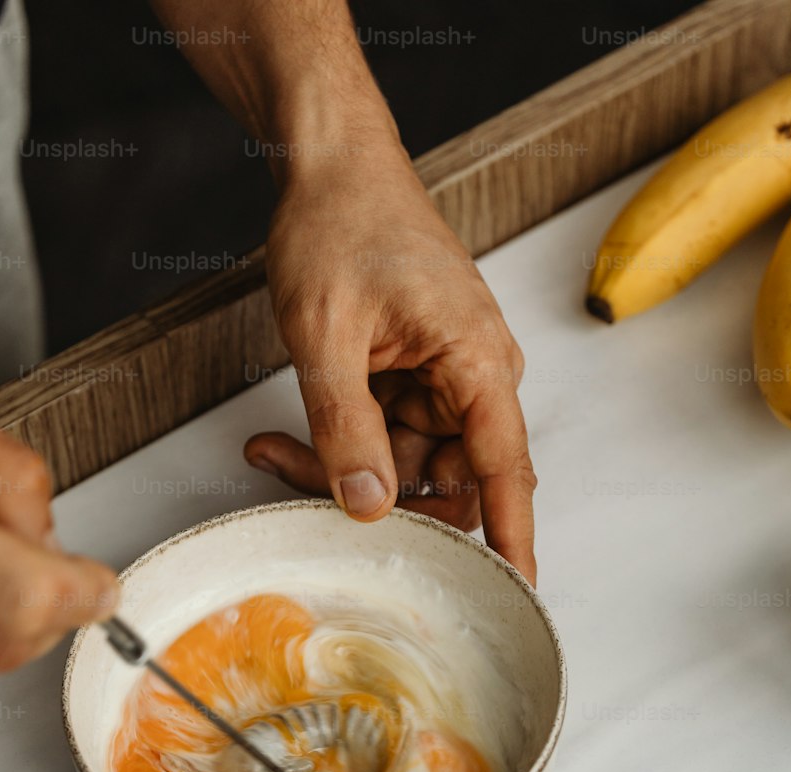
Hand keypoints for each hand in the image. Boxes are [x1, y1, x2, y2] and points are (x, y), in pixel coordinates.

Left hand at [245, 146, 536, 582]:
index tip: (517, 589)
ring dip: (341, 468)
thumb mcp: (326, 335)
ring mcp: (447, 377)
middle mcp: (475, 374)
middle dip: (375, 495)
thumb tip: (368, 504)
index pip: (505, 469)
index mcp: (476, 360)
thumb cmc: (341, 221)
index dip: (510, 535)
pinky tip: (287, 432)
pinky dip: (340, 441)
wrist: (329, 163)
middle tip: (296, 476)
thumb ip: (347, 426)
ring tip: (273, 446)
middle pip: (445, 478)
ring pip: (407, 465)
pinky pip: (388, 436)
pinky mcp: (418, 376)